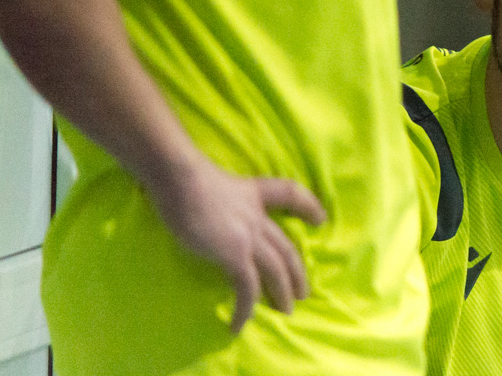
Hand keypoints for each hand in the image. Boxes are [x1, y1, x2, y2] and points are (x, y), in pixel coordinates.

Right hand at [149, 155, 326, 332]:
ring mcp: (249, 235)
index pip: (289, 194)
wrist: (180, 178)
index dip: (308, 206)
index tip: (321, 218)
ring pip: (277, 269)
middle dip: (297, 271)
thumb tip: (201, 209)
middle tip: (304, 292)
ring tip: (287, 310)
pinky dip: (245, 309)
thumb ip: (216, 199)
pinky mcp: (235, 254)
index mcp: (253, 192)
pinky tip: (238, 325)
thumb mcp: (210, 182)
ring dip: (283, 292)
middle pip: (286, 246)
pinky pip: (247, 288)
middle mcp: (257, 215)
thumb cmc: (185, 176)